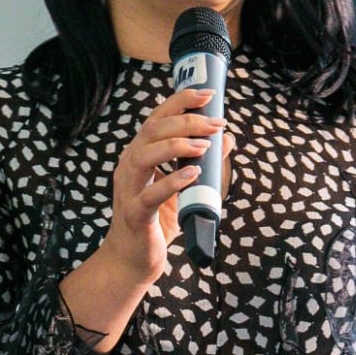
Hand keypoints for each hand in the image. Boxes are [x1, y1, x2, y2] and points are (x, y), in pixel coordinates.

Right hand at [100, 85, 233, 284]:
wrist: (132, 260)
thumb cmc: (156, 221)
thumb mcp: (182, 186)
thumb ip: (200, 161)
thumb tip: (226, 138)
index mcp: (138, 155)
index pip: (157, 118)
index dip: (180, 101)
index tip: (207, 94)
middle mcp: (129, 166)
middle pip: (153, 130)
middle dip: (187, 121)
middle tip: (216, 123)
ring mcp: (129, 190)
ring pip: (146, 155)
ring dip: (178, 145)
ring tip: (205, 146)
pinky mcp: (135, 215)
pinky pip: (151, 195)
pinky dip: (173, 181)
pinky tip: (193, 174)